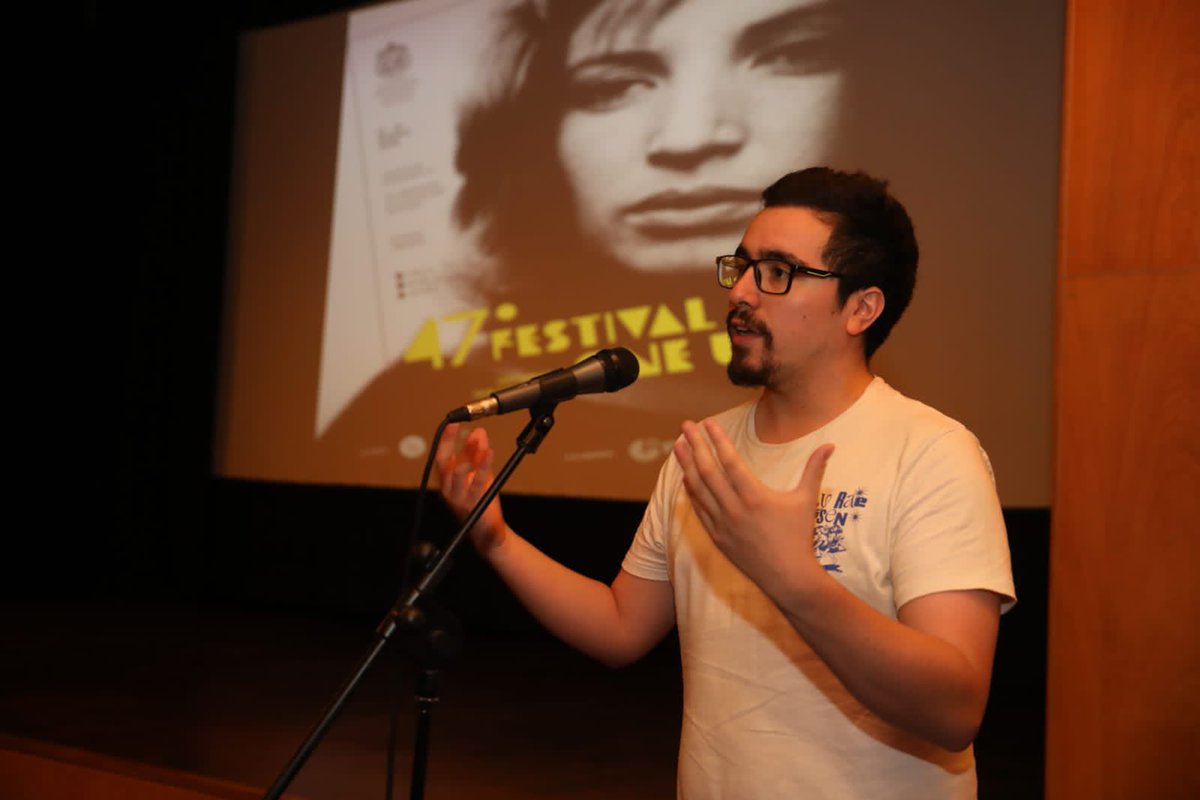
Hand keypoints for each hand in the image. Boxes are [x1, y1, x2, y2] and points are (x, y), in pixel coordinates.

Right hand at [435, 423, 506, 552]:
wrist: (489, 533)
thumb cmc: (482, 502)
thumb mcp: (479, 474)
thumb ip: (477, 454)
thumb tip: (478, 432)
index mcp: (447, 483)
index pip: (441, 458)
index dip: (446, 440)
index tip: (453, 422)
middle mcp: (448, 490)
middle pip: (446, 463)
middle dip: (454, 443)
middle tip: (464, 427)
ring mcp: (459, 499)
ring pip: (458, 473)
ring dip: (469, 453)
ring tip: (478, 439)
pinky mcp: (472, 504)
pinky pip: (477, 482)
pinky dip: (483, 466)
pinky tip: (489, 453)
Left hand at [673, 418, 834, 603]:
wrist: (788, 578)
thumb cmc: (800, 537)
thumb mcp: (807, 500)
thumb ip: (815, 469)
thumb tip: (830, 445)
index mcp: (755, 497)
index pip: (730, 461)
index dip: (718, 440)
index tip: (708, 423)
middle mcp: (735, 509)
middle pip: (708, 471)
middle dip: (695, 445)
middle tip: (685, 425)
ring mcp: (723, 524)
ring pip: (698, 489)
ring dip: (686, 465)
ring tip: (677, 446)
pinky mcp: (717, 538)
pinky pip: (699, 509)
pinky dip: (691, 491)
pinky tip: (685, 477)